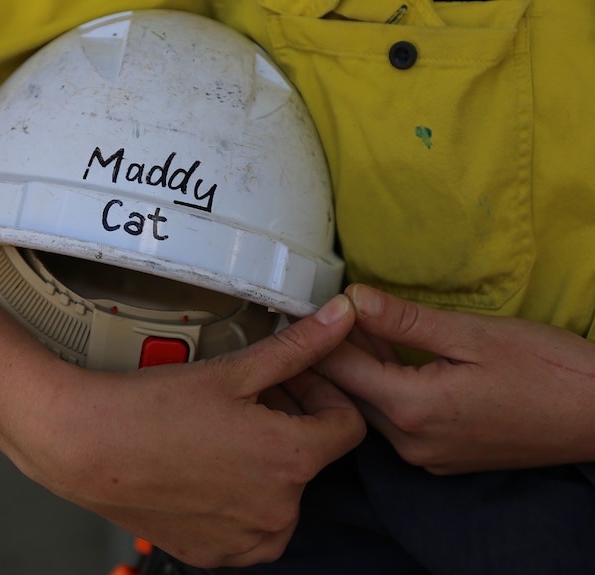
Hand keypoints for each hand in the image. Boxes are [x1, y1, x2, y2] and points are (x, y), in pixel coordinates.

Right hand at [0, 249, 363, 568]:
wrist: (85, 447)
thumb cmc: (154, 406)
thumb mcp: (234, 370)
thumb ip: (298, 347)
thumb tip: (342, 317)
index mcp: (291, 460)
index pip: (348, 427)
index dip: (324, 394)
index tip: (291, 381)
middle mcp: (279, 511)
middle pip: (310, 460)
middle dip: (290, 424)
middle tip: (248, 398)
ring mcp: (246, 540)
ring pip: (283, 497)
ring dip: (268, 467)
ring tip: (225, 435)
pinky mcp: (214, 556)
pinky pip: (249, 530)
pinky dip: (240, 503)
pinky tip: (206, 469)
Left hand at [315, 284, 594, 474]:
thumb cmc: (547, 369)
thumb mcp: (473, 334)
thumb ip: (405, 321)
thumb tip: (353, 297)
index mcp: (412, 409)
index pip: (339, 370)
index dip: (317, 334)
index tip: (306, 303)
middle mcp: (409, 441)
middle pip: (348, 391)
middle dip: (331, 351)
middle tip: (319, 310)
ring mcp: (424, 455)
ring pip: (369, 406)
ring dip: (358, 369)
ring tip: (349, 326)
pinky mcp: (440, 458)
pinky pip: (394, 420)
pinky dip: (383, 387)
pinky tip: (387, 356)